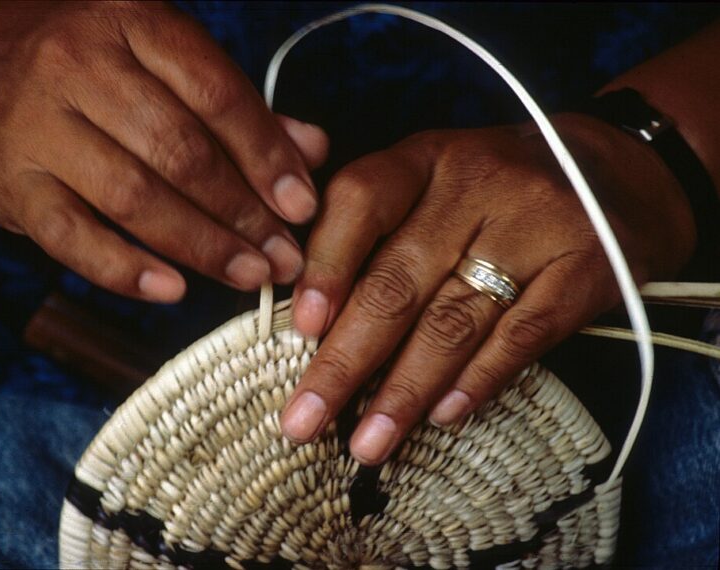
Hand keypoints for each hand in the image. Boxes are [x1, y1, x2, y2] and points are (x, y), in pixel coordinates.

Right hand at [0, 1, 328, 301]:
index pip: (217, 94)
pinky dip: (125, 268)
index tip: (302, 206)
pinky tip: (173, 290)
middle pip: (180, 151)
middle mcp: (81, 66)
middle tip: (283, 257)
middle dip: (243, 213)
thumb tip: (311, 149)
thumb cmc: (83, 70)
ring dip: (201, 245)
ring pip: (134, 196)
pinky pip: (73, 236)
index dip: (267, 156)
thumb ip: (236, 106)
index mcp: (133, 23)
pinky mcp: (11, 182)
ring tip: (247, 275)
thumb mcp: (158, 63)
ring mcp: (39, 125)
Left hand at [280, 113, 695, 464]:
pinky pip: (521, 336)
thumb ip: (375, 230)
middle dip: (346, 362)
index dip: (326, 266)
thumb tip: (310, 320)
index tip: (300, 329)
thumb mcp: (434, 180)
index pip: (361, 200)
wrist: (617, 170)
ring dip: (404, 392)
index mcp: (425, 158)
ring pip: (454, 321)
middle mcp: (477, 184)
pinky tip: (441, 417)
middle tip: (305, 420)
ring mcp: (537, 225)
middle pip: (399, 282)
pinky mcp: (587, 268)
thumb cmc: (497, 189)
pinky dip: (477, 382)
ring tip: (368, 444)